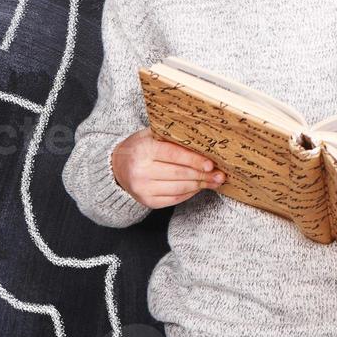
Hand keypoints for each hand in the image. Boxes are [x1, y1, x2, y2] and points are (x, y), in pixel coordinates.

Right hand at [111, 127, 225, 208]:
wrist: (116, 166)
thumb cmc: (140, 147)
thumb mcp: (150, 135)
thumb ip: (172, 137)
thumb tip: (203, 143)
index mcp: (143, 150)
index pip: (173, 155)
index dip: (194, 160)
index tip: (210, 164)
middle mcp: (140, 171)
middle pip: (179, 174)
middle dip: (202, 175)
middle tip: (220, 175)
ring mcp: (143, 189)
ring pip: (179, 189)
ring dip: (199, 185)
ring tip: (214, 181)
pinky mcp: (147, 201)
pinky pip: (174, 199)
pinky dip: (189, 193)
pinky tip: (198, 187)